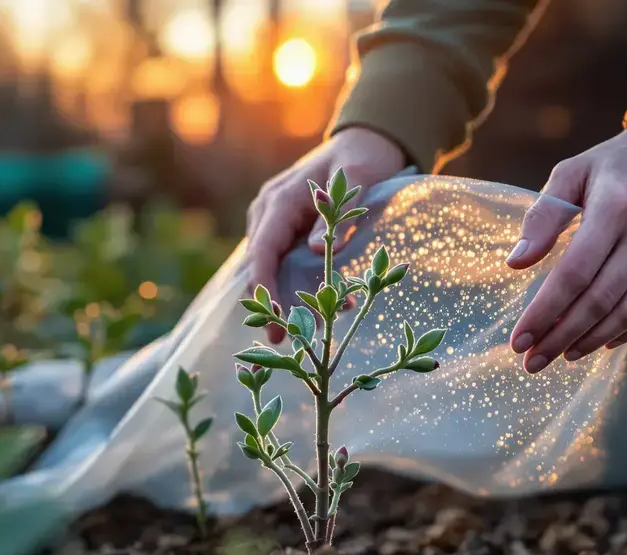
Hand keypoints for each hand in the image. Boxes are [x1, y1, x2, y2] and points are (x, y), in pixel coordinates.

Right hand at [246, 127, 405, 342]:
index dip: (263, 286)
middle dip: (271, 304)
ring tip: (308, 332)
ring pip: (273, 269)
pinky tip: (319, 310)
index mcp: (280, 200)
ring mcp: (276, 222)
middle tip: (284, 340)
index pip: (262, 250)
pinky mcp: (287, 231)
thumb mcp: (357, 180)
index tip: (272, 316)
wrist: (365, 142)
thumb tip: (318, 251)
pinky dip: (298, 287)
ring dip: (288, 300)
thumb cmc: (363, 157)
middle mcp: (269, 212)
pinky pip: (286, 264)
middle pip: (261, 266)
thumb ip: (338, 214)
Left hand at [506, 86, 626, 372]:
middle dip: (559, 338)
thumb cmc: (623, 161)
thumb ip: (544, 215)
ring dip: (589, 341)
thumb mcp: (575, 170)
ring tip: (559, 355)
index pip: (573, 274)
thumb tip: (516, 263)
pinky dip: (625, 333)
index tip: (518, 340)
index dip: (544, 312)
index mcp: (617, 207)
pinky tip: (598, 343)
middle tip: (531, 361)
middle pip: (599, 301)